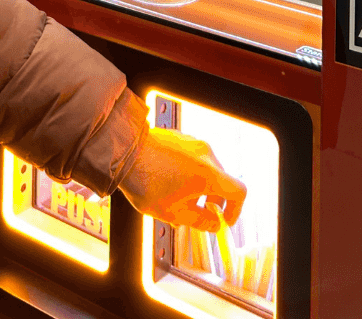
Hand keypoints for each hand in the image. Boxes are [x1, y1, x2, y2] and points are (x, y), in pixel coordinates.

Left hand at [118, 127, 246, 231]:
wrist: (122, 151)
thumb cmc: (146, 181)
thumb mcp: (175, 213)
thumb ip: (201, 221)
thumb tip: (214, 223)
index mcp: (209, 174)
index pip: (239, 192)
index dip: (235, 210)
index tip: (223, 219)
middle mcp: (205, 153)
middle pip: (221, 181)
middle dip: (212, 201)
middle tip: (197, 214)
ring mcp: (191, 142)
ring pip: (205, 170)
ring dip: (198, 188)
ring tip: (177, 202)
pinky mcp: (178, 137)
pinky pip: (191, 159)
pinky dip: (188, 174)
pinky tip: (167, 185)